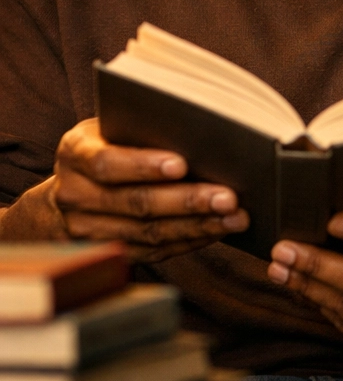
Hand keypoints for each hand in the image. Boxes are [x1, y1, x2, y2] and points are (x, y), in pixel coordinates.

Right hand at [1, 118, 248, 261]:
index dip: (143, 166)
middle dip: (187, 201)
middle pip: (135, 202)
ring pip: (147, 232)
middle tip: (228, 198)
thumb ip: (143, 128)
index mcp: (74, 153)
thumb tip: (202, 129)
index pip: (106, 162)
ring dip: (197, 226)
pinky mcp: (109, 252)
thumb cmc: (108, 145)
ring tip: (235, 218)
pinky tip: (218, 231)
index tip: (182, 165)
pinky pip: (153, 251)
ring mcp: (87, 230)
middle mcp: (74, 195)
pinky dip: (189, 241)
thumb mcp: (112, 127)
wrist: (70, 191)